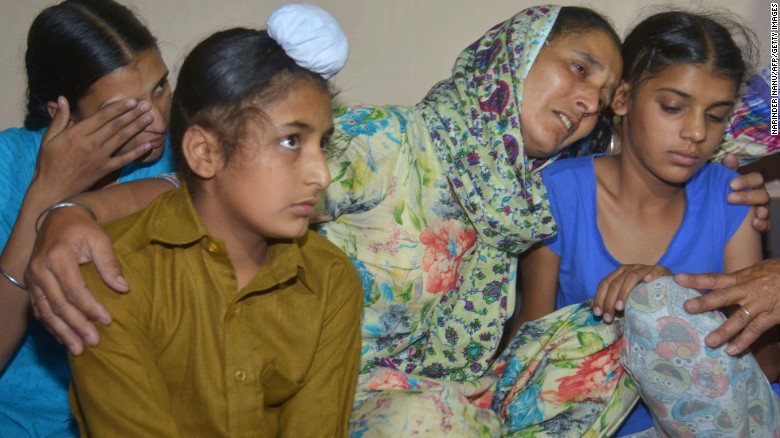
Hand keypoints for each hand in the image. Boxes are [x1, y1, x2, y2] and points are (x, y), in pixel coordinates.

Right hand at [25, 205, 126, 354]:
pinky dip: (52, 326)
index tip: (108, 321)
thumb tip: (123, 288)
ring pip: (47, 312)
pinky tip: (64, 338)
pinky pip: (40, 309)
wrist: (59, 218)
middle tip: (94, 342)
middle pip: (59, 305)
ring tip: (78, 349)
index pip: (75, 290)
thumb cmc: (84, 229)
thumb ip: (110, 264)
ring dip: (63, 332)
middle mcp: (40, 269)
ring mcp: (32, 278)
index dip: (91, 308)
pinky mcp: (31, 284)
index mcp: (58, 257)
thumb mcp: (101, 240)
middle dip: (77, 326)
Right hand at [33, 96, 157, 198]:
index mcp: (77, 134)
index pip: (102, 117)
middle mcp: (91, 144)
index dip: (118, 107)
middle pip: (116, 125)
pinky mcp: (105, 170)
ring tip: (150, 118)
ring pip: (122, 139)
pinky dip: (138, 152)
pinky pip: (125, 159)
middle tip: (147, 105)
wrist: (53, 189)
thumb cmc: (49, 162)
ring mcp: (100, 158)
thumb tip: (63, 98)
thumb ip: (59, 119)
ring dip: (137, 127)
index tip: (132, 100)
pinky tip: (149, 144)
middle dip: (133, 114)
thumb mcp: (49, 138)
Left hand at [593, 264, 671, 322]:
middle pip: (615, 283)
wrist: (669, 286)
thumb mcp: (628, 298)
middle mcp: (630, 268)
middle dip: (609, 301)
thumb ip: (616, 302)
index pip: (605, 284)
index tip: (597, 313)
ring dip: (623, 293)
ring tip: (620, 308)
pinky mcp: (661, 269)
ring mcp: (645, 268)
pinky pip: (655, 270)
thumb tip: (599, 313)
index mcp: (620, 273)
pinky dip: (651, 274)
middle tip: (608, 318)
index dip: (599, 298)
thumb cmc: (646, 294)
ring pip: (631, 278)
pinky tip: (647, 281)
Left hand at [676, 259, 779, 354]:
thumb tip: (719, 285)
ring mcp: (760, 304)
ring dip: (724, 331)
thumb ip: (740, 279)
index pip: (715, 278)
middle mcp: (748, 290)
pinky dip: (744, 341)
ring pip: (739, 318)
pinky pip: (756, 330)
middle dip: (705, 302)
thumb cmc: (778, 272)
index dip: (696, 278)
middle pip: (723, 296)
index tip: (678, 279)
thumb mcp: (758, 270)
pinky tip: (732, 351)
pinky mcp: (773, 315)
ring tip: (709, 342)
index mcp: (742, 278)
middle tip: (687, 308)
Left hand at [722, 157, 770, 232]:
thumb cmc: (726, 194)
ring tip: (754, 213)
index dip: (746, 180)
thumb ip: (727, 170)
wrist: (722, 217)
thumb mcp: (724, 183)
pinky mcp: (762, 224)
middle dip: (747, 196)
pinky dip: (763, 224)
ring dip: (760, 211)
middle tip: (729, 199)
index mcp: (752, 185)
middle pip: (762, 194)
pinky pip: (767, 225)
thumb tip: (729, 156)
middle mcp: (759, 197)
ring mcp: (762, 210)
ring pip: (765, 209)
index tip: (731, 184)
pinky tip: (755, 224)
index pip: (756, 178)